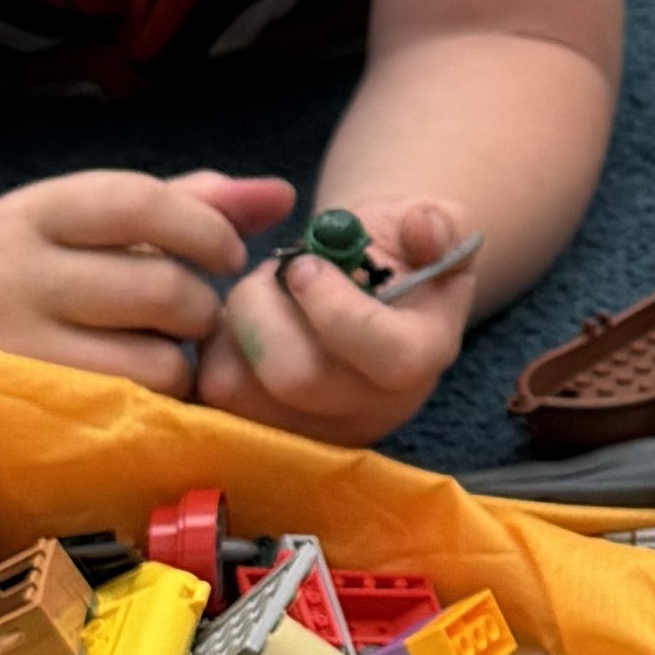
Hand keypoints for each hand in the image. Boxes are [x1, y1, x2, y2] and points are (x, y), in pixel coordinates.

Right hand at [0, 166, 286, 394]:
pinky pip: (144, 407)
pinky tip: (144, 380)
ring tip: (163, 344)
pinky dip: (164, 393)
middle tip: (194, 311)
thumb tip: (280, 196)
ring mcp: (15, 352)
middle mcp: (6, 276)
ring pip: (160, 359)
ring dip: (185, 355)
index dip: (206, 229)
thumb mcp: (111, 228)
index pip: (137, 201)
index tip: (231, 256)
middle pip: (162, 287)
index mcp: (27, 214)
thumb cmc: (63, 277)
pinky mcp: (40, 412)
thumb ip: (196, 203)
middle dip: (202, 304)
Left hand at [198, 199, 478, 446]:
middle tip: (274, 272)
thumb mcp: (431, 224)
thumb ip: (438, 222)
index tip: (307, 264)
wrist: (366, 286)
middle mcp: (373, 408)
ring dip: (236, 325)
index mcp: (424, 356)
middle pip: (298, 379)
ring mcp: (317, 430)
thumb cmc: (396, 252)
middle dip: (266, 308)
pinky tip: (242, 324)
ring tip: (260, 296)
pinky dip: (217, 346)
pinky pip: (215, 393)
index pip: (388, 356)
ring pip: (242, 390)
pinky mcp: (266, 432)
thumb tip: (425, 227)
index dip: (335, 306)